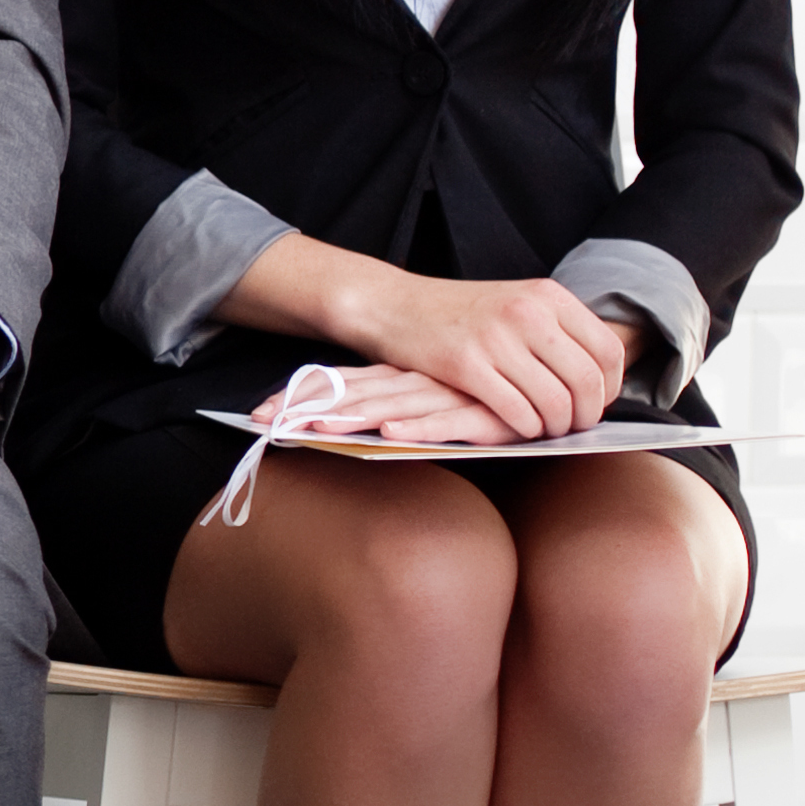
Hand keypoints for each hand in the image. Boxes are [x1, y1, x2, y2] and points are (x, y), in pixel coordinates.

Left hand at [270, 362, 516, 447]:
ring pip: (392, 407)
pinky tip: (393, 433)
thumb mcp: (424, 392)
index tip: (256, 414)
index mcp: (398, 376)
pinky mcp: (483, 413)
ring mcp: (447, 395)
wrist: (548, 372)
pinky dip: (419, 427)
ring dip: (354, 418)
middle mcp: (416, 382)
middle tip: (266, 424)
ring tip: (316, 428)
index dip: (298, 397)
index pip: (339, 384)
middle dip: (309, 411)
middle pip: (353, 396)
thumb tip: (341, 417)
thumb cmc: (481, 387)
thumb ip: (387, 399)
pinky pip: (447, 422)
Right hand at [323, 265, 625, 442]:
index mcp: (548, 296)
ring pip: (554, 401)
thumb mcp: (516, 302)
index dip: (611, 386)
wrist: (395, 304)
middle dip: (588, 414)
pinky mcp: (466, 365)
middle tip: (576, 425)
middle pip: (586, 380)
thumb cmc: (458, 312)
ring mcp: (496, 339)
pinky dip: (526, 428)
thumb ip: (557, 328)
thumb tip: (600, 374)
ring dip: (557, 426)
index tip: (598, 402)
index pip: (608, 350)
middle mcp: (528, 314)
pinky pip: (516, 410)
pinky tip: (521, 427)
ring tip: (548, 429)